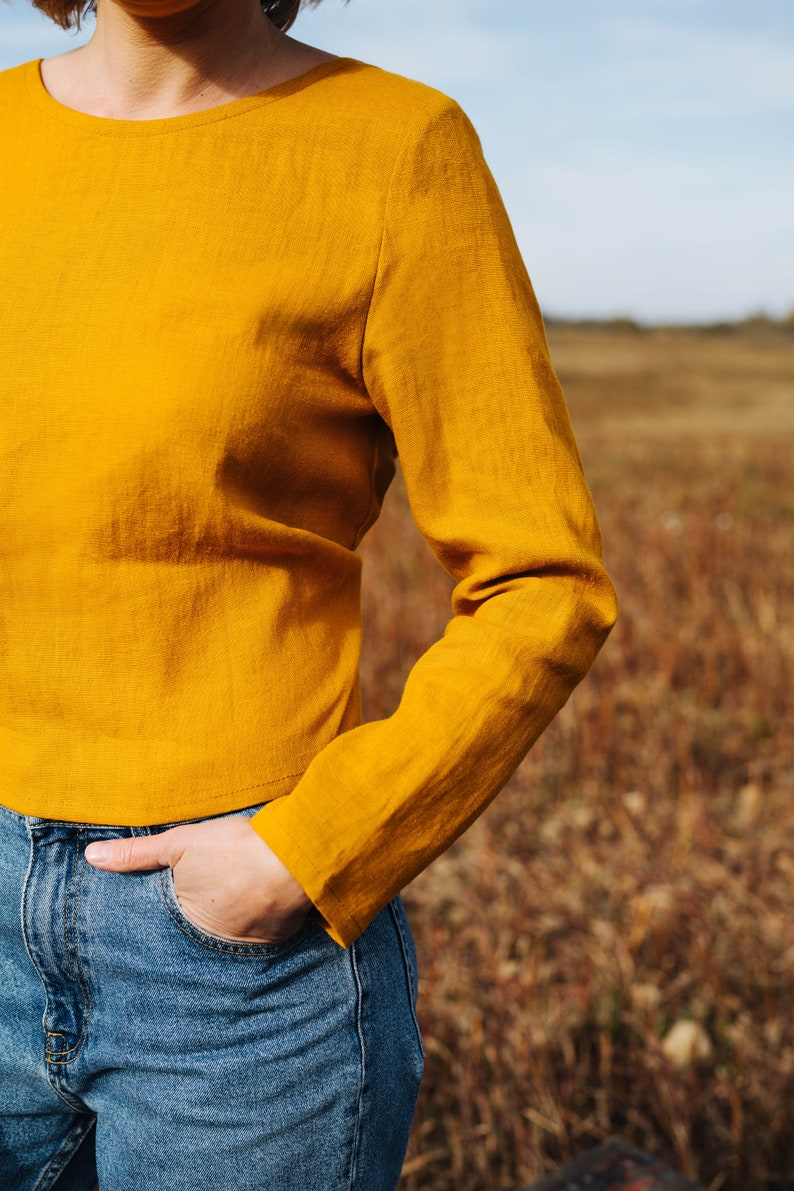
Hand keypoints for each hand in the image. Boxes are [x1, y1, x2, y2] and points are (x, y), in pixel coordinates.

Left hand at [84, 817, 313, 943]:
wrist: (296, 856)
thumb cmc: (235, 848)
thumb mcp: (180, 843)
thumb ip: (136, 853)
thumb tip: (92, 857)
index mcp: (187, 920)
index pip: (165, 928)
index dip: (169, 914)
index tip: (174, 906)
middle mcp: (216, 942)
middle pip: (199, 937)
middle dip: (198, 928)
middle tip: (204, 910)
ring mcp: (249, 944)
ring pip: (231, 940)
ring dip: (230, 928)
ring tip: (229, 911)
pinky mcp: (279, 938)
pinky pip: (261, 937)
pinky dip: (258, 926)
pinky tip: (259, 910)